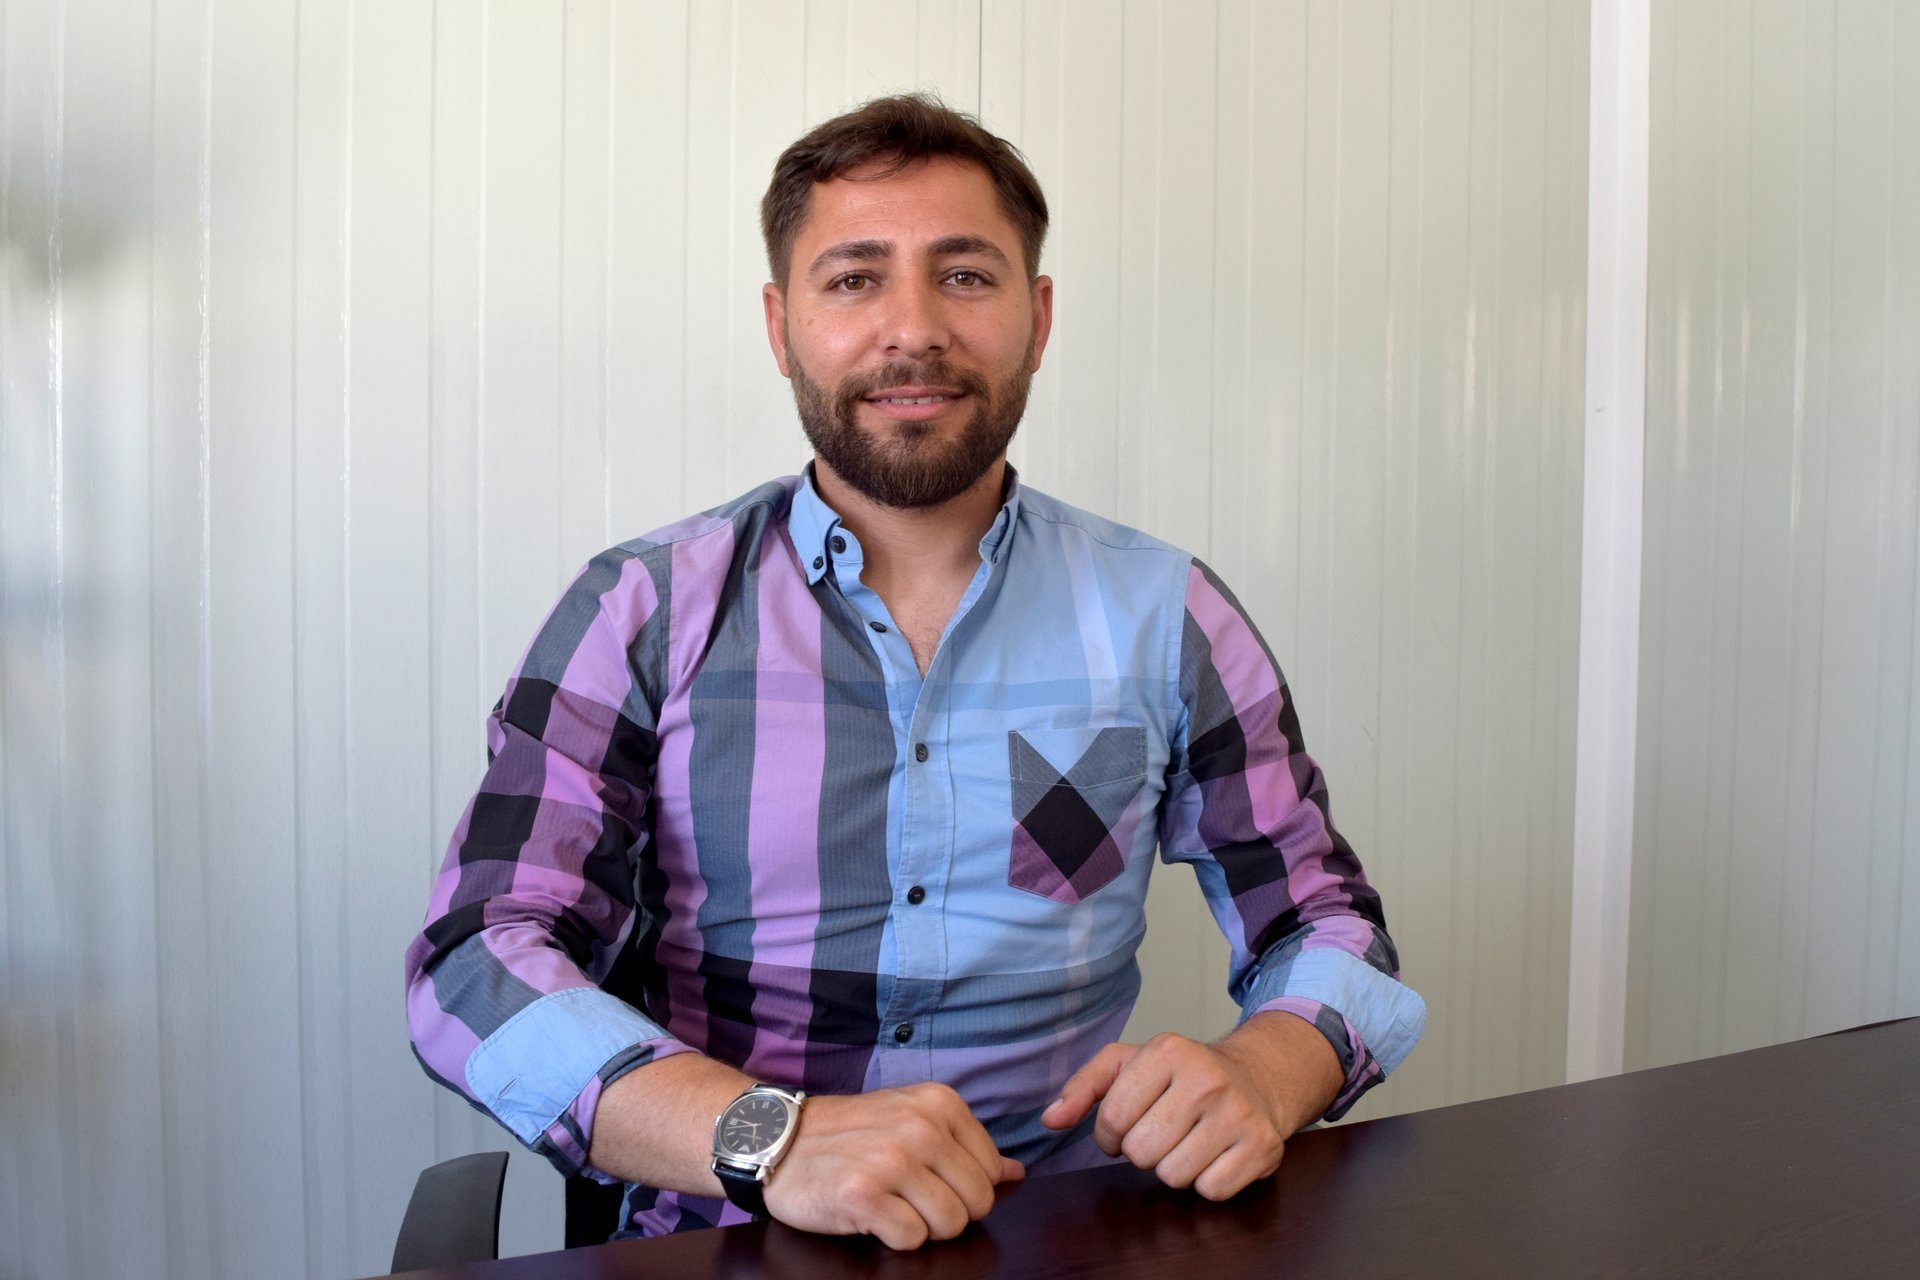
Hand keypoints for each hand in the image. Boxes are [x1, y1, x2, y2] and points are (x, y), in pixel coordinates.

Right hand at [762, 1082, 1023, 1249]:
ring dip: (921, 1227)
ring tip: (891, 1205)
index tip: (929, 1179)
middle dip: (948, 1212)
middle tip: (909, 1198)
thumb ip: (965, 1146)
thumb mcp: (911, 1118)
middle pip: (977, 1204)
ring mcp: (892, 1160)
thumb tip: (1016, 1173)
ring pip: (950, 1225)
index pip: (991, 1172)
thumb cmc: (850, 1134)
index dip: (964, 1188)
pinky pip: (911, 1239)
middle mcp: (921, 1127)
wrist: (779, 1139)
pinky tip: (871, 1214)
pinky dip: (893, 1237)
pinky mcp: (864, 1195)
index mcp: (940, 1104)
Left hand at [1039, 1016, 1338, 1200]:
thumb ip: (1084, 1086)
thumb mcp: (1130, 1064)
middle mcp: (1206, 1077)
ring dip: (1172, 1168)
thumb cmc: (1183, 1076)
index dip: (1110, 1134)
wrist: (1258, 1079)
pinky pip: (1210, 1190)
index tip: (1127, 1125)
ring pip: (1173, 1176)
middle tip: (1162, 1133)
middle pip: (1141, 1152)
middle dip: (1142, 1151)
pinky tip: (1214, 1155)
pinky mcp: (1262, 1146)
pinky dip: (1206, 1182)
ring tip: (1188, 1142)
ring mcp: (1238, 1112)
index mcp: (1168, 1050)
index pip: (1113, 1118)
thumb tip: (1050, 1119)